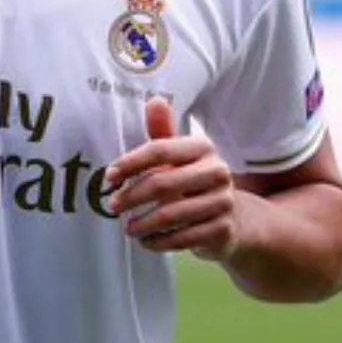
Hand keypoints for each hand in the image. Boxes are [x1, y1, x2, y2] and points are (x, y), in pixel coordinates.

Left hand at [105, 97, 240, 261]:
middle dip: (132, 197)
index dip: (131, 162)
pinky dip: (159, 242)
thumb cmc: (193, 180)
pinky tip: (146, 241)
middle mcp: (217, 172)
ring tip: (128, 228)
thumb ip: (163, 131)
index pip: (160, 149)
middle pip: (163, 184)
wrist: (232, 217)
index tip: (109, 176)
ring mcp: (223, 202)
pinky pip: (183, 238)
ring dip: (143, 224)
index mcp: (203, 147)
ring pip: (171, 215)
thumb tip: (155, 100)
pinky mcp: (223, 230)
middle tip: (113, 206)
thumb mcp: (179, 155)